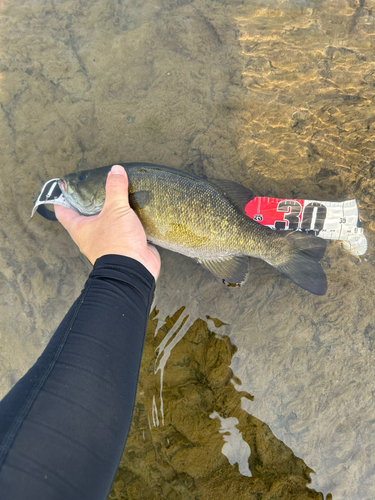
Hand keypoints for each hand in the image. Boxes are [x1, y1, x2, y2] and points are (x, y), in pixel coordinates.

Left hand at [55, 165, 160, 279]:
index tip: (66, 186)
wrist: (135, 270)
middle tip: (98, 186)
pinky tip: (137, 210)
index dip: (62, 198)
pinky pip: (125, 230)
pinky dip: (130, 221)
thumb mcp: (115, 210)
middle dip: (92, 202)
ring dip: (113, 212)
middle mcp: (91, 236)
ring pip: (107, 222)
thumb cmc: (117, 243)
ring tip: (120, 195)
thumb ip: (115, 189)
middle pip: (86, 216)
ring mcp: (109, 242)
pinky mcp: (126, 246)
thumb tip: (115, 170)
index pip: (63, 211)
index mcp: (80, 228)